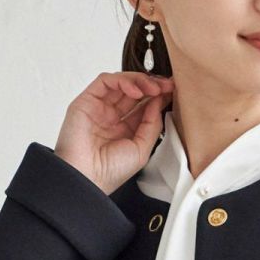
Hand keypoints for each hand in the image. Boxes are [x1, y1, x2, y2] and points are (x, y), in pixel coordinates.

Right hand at [54, 71, 174, 193]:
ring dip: (140, 81)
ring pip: (121, 83)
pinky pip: (105, 81)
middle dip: (153, 86)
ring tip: (154, 89)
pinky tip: (136, 90)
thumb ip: (152, 125)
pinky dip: (122, 81)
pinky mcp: (86, 100)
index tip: (173, 92)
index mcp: (125, 130)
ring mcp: (99, 108)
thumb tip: (158, 101)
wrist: (86, 178)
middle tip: (167, 86)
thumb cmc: (109, 172)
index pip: (144, 106)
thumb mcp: (142, 150)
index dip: (159, 97)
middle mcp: (112, 117)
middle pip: (134, 91)